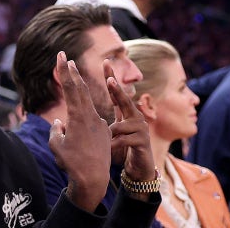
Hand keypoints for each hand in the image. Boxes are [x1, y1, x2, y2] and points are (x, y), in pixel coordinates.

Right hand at [49, 51, 110, 211]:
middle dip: (72, 73)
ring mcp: (99, 124)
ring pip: (87, 102)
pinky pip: (92, 119)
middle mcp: (90, 117)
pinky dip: (84, 113)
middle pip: (81, 89)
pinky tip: (79, 121)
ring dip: (80, 89)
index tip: (61, 56)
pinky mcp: (104, 132)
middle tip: (67, 58)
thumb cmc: (71, 163)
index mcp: (78, 117)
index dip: (64, 71)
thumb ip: (56, 130)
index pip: (70, 88)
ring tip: (74, 76)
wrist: (93, 178)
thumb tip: (60, 124)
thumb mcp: (56, 145)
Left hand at [104, 60, 155, 189]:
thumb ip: (102, 122)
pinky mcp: (143, 141)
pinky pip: (123, 140)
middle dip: (117, 90)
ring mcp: (141, 128)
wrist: (139, 167)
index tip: (105, 62)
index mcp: (125, 113)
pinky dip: (114, 145)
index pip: (116, 93)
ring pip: (120, 125)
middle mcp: (135, 117)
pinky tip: (111, 150)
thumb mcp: (111, 133)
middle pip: (125, 100)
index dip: (111, 78)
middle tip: (109, 80)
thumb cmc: (123, 147)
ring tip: (109, 144)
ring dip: (111, 135)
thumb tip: (87, 113)